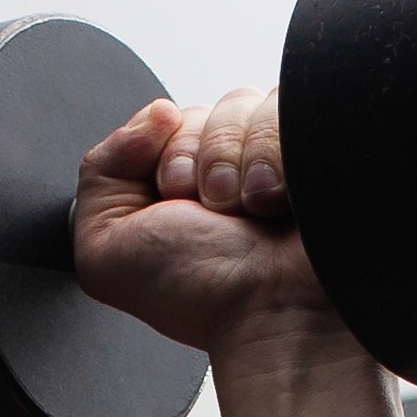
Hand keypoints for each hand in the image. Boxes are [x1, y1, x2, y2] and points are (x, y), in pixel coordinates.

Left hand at [76, 90, 350, 368]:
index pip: (165, 119)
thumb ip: (99, 173)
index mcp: (178, 184)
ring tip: (255, 210)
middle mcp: (228, 168)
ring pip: (246, 101)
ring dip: (243, 157)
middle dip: (201, 159)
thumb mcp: (107, 251)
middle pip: (205, 108)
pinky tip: (284, 197)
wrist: (277, 315)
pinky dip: (280, 149)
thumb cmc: (202, 293)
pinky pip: (291, 103)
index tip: (177, 203)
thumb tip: (157, 111)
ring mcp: (276, 156)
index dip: (165, 155)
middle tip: (216, 214)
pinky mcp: (317, 146)